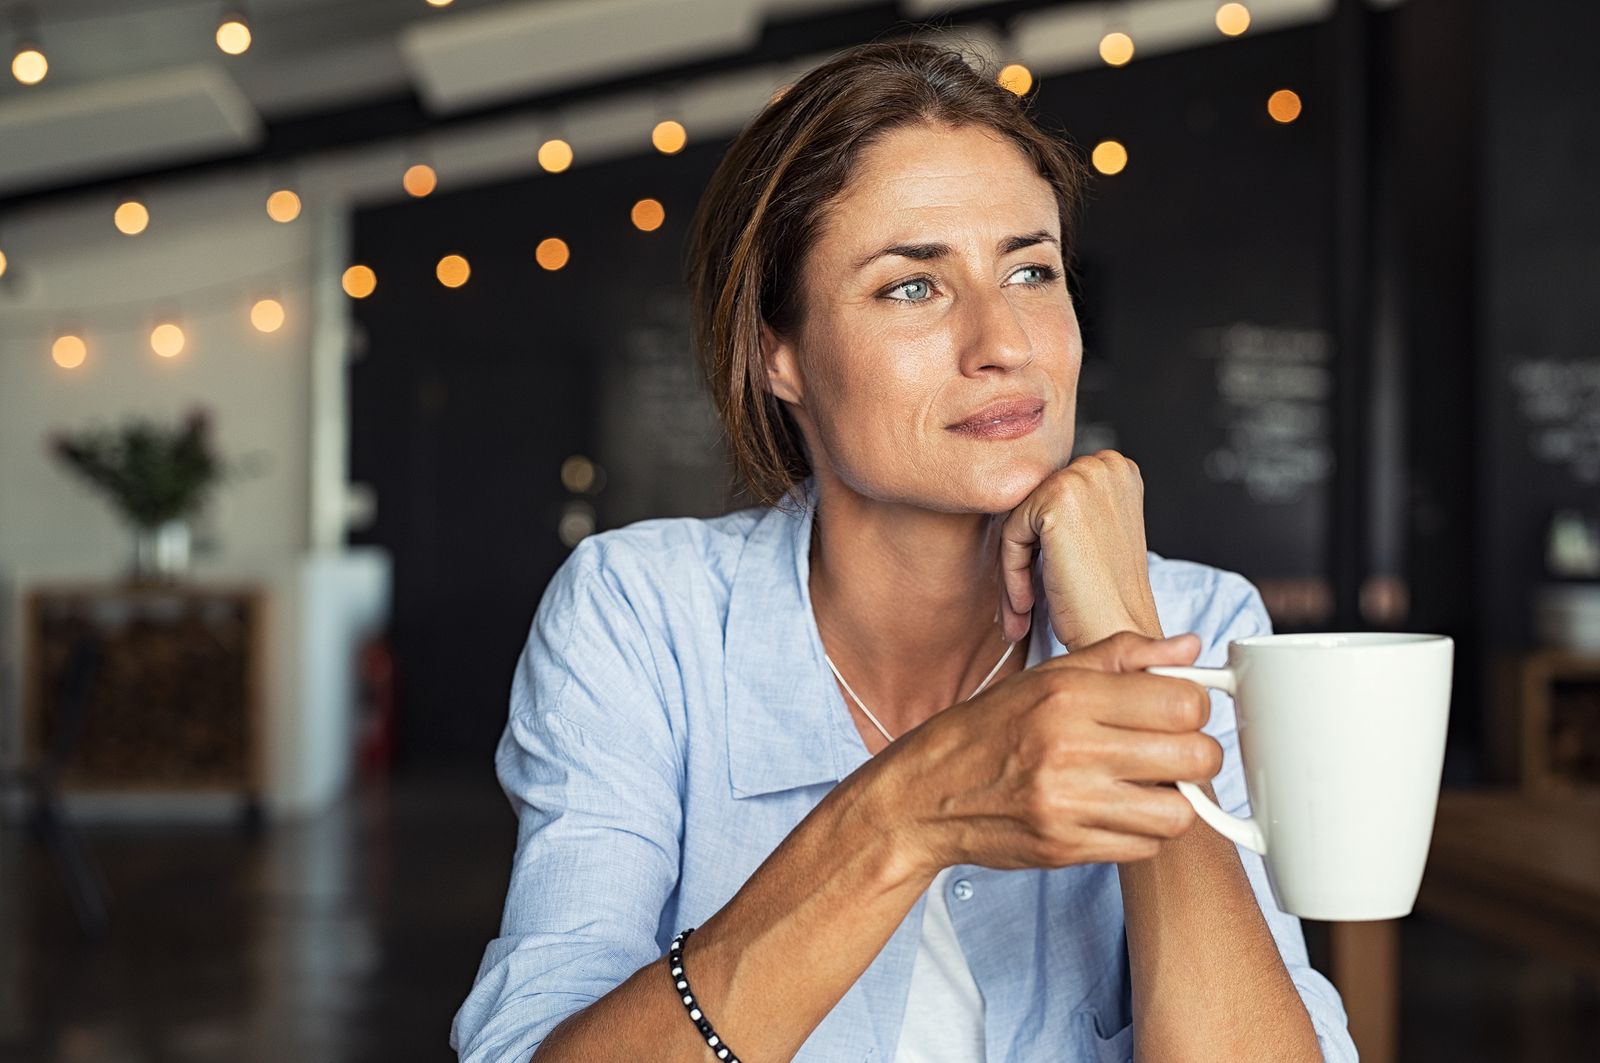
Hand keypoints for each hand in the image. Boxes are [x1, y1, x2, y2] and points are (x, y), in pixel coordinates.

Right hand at [876, 630, 1223, 875]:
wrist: (926, 793)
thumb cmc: (989, 728)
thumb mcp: (1048, 676)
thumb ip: (1122, 656)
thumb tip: (1189, 648)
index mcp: (1069, 695)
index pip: (1183, 702)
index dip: (1193, 706)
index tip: (1177, 711)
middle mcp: (1069, 748)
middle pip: (1194, 756)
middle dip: (1195, 753)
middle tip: (1172, 750)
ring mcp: (1068, 804)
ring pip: (1178, 811)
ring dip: (1171, 799)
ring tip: (1145, 785)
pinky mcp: (1066, 848)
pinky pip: (1144, 848)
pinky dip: (1141, 832)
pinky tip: (1114, 810)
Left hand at [996, 450, 1162, 648]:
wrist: (1119, 633)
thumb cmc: (1107, 598)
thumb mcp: (1094, 536)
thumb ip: (1069, 508)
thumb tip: (1021, 498)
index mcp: (1118, 469)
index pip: (1052, 496)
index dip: (1042, 544)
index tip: (1042, 582)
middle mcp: (1106, 464)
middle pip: (1034, 506)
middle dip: (1026, 556)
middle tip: (1024, 605)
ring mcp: (1083, 477)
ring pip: (1019, 520)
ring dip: (1015, 569)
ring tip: (1023, 610)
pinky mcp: (1058, 498)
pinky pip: (1011, 533)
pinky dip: (1012, 573)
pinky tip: (1026, 605)